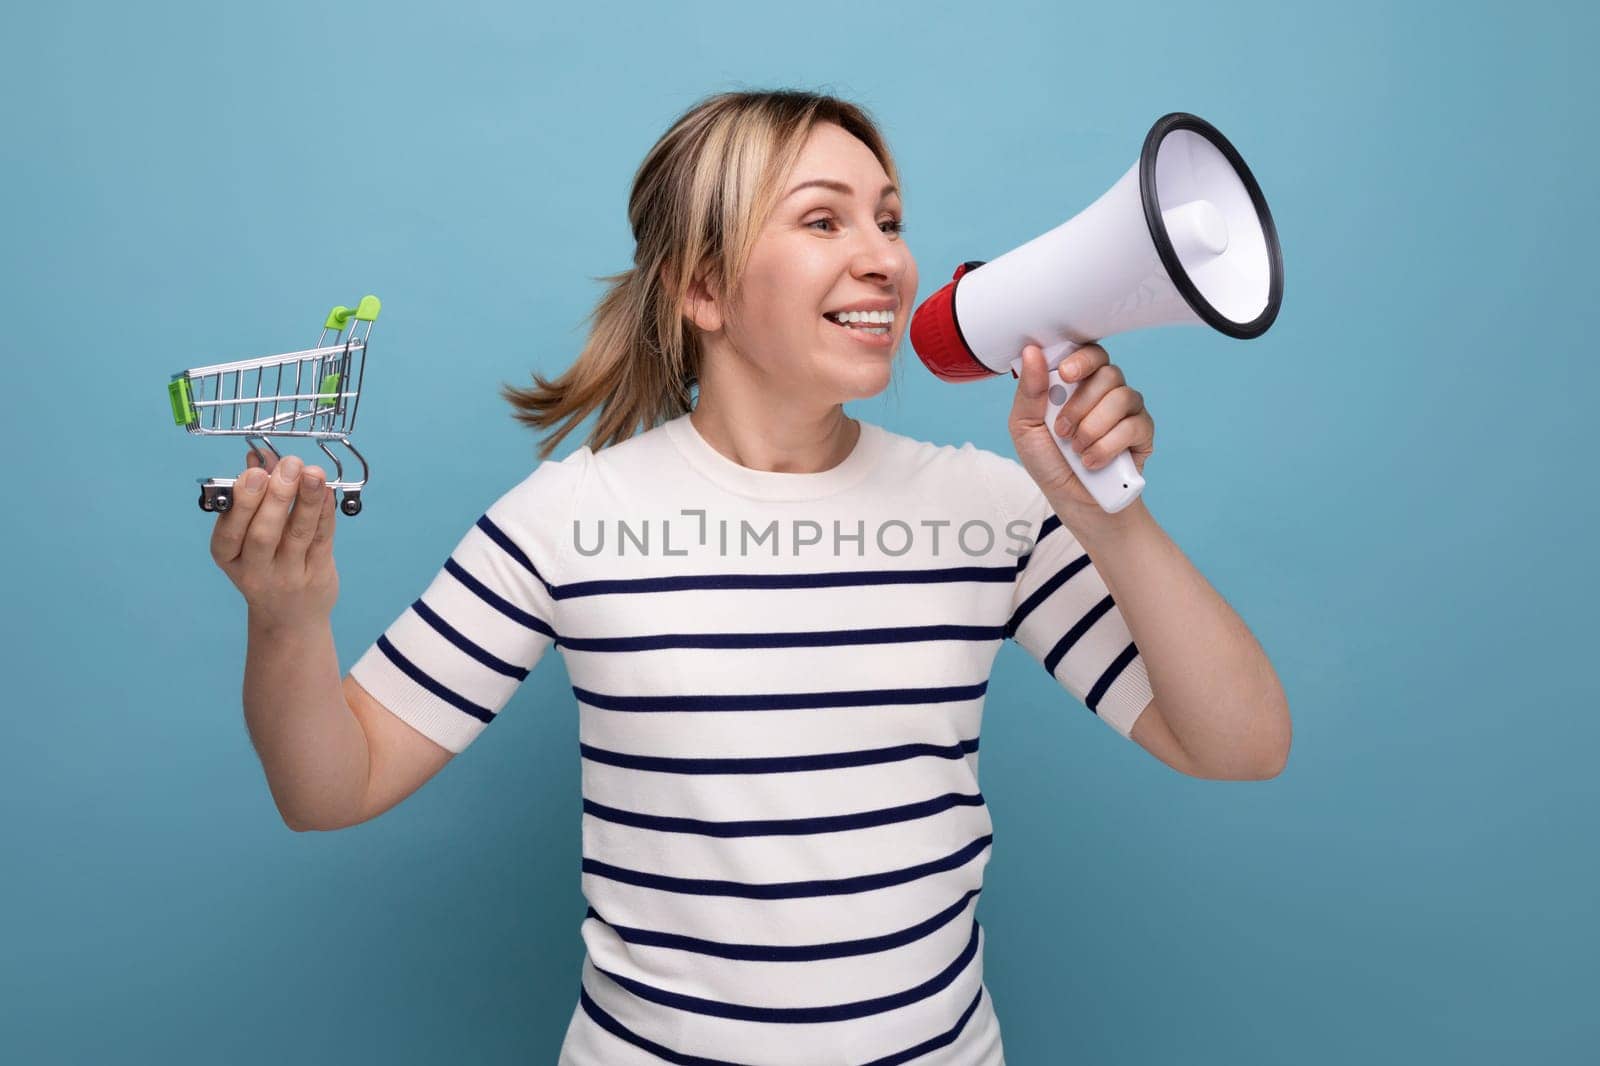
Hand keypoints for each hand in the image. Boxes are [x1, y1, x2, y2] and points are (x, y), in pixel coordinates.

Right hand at [209, 448, 340, 626]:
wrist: (289, 618)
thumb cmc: (266, 566)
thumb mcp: (248, 537)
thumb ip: (256, 495)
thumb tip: (260, 455)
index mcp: (229, 557)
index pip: (228, 532)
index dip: (243, 502)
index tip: (255, 472)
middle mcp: (255, 570)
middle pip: (263, 534)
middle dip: (276, 497)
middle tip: (290, 465)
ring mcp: (288, 575)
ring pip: (297, 535)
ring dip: (306, 501)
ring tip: (313, 472)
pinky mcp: (317, 575)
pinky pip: (322, 540)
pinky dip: (325, 513)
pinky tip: (327, 491)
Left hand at [1008, 342, 1154, 513]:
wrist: (1073, 501)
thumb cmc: (1049, 461)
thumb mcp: (1025, 428)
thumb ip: (1028, 391)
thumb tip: (1032, 352)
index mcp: (1077, 383)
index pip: (1088, 353)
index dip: (1080, 359)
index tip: (1064, 374)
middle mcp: (1106, 391)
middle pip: (1107, 373)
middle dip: (1080, 404)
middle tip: (1062, 431)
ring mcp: (1127, 410)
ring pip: (1122, 397)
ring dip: (1092, 428)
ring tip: (1077, 450)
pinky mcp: (1143, 432)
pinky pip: (1133, 425)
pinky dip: (1107, 446)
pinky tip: (1093, 461)